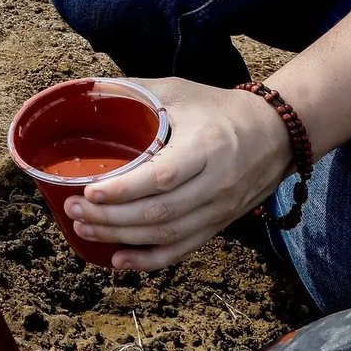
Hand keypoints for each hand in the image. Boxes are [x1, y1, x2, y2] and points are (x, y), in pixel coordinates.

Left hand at [62, 77, 294, 270]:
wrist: (277, 134)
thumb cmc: (220, 109)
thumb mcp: (180, 91)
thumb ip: (136, 92)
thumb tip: (87, 90)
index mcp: (207, 148)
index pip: (162, 178)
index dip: (124, 190)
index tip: (90, 191)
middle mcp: (216, 184)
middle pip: (159, 213)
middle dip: (111, 218)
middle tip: (73, 210)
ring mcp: (219, 210)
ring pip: (166, 235)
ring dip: (121, 238)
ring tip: (84, 229)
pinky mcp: (219, 224)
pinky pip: (182, 249)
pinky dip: (149, 259)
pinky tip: (118, 258)